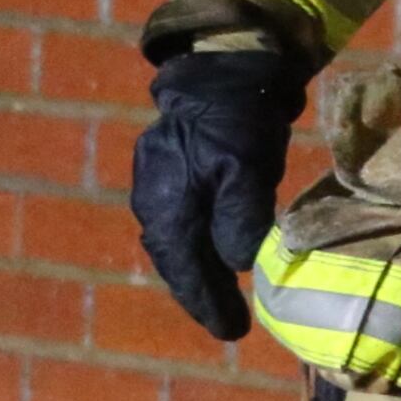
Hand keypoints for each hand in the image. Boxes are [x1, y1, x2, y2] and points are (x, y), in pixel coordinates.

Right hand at [129, 47, 310, 341]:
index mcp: (168, 210)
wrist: (220, 67)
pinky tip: (215, 251)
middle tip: (228, 323)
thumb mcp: (246, 170)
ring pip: (178, 244)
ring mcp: (158, 187)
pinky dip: (198, 244)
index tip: (232, 333)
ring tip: (222, 296)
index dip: (209, 304)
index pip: (189, 272)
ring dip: (199, 271)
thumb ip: (239, 219)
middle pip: (179, 263)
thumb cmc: (237, 119)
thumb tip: (237, 265)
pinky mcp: (171, 171)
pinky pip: (182, 222)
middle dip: (202, 294)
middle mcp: (155, 205)